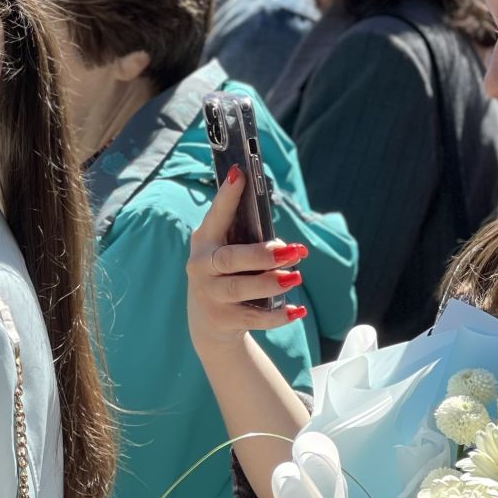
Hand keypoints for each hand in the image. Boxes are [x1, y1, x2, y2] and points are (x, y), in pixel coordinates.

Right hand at [186, 166, 306, 354]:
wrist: (209, 324)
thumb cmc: (228, 276)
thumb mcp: (230, 254)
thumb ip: (251, 243)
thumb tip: (288, 248)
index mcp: (205, 241)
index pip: (216, 215)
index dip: (227, 196)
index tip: (240, 174)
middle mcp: (201, 266)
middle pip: (231, 259)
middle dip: (262, 254)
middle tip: (293, 251)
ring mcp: (209, 295)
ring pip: (240, 288)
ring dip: (270, 282)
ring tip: (296, 277)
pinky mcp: (221, 320)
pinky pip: (253, 318)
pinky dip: (277, 316)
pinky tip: (297, 310)